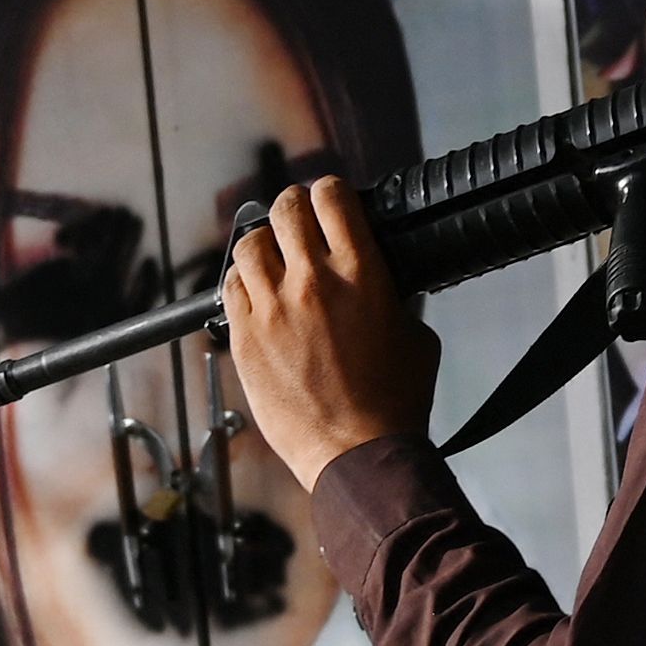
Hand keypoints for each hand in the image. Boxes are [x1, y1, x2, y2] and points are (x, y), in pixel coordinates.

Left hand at [222, 176, 439, 493]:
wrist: (357, 453)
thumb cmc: (393, 402)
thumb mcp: (415, 334)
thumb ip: (393, 296)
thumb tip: (379, 280)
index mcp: (361, 273)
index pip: (332, 197)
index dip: (329, 192)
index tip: (329, 200)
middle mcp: (312, 281)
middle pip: (286, 209)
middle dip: (293, 208)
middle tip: (297, 219)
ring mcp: (272, 309)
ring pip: (250, 244)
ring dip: (263, 243)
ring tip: (273, 256)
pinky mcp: (244, 338)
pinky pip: (230, 287)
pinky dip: (242, 281)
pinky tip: (256, 293)